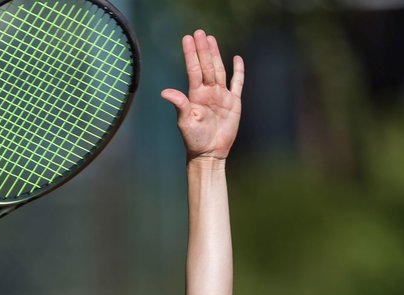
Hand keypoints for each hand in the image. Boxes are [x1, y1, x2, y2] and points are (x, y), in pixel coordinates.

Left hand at [160, 30, 243, 161]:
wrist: (209, 153)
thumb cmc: (194, 140)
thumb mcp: (185, 122)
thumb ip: (179, 104)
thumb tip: (165, 92)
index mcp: (195, 95)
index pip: (193, 69)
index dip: (191, 54)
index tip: (187, 38)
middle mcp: (208, 92)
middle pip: (206, 66)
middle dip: (202, 49)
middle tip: (199, 32)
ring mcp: (221, 96)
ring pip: (219, 70)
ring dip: (215, 54)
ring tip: (211, 39)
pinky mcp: (233, 103)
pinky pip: (237, 83)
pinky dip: (238, 71)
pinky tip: (236, 59)